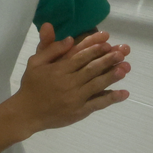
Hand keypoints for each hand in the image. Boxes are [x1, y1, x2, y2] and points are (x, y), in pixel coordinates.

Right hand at [7, 25, 131, 134]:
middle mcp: (68, 82)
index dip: (95, 47)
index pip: (80, 55)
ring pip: (97, 84)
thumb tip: (70, 39)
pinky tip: (124, 93)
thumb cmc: (32, 85)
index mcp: (58, 68)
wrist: (26, 113)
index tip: (108, 40)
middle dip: (108, 59)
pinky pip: (97, 103)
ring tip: (125, 67)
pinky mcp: (79, 111)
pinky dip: (111, 98)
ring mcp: (75, 97)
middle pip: (91, 68)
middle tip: (122, 52)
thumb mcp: (35, 62)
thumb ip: (51, 49)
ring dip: (112, 76)